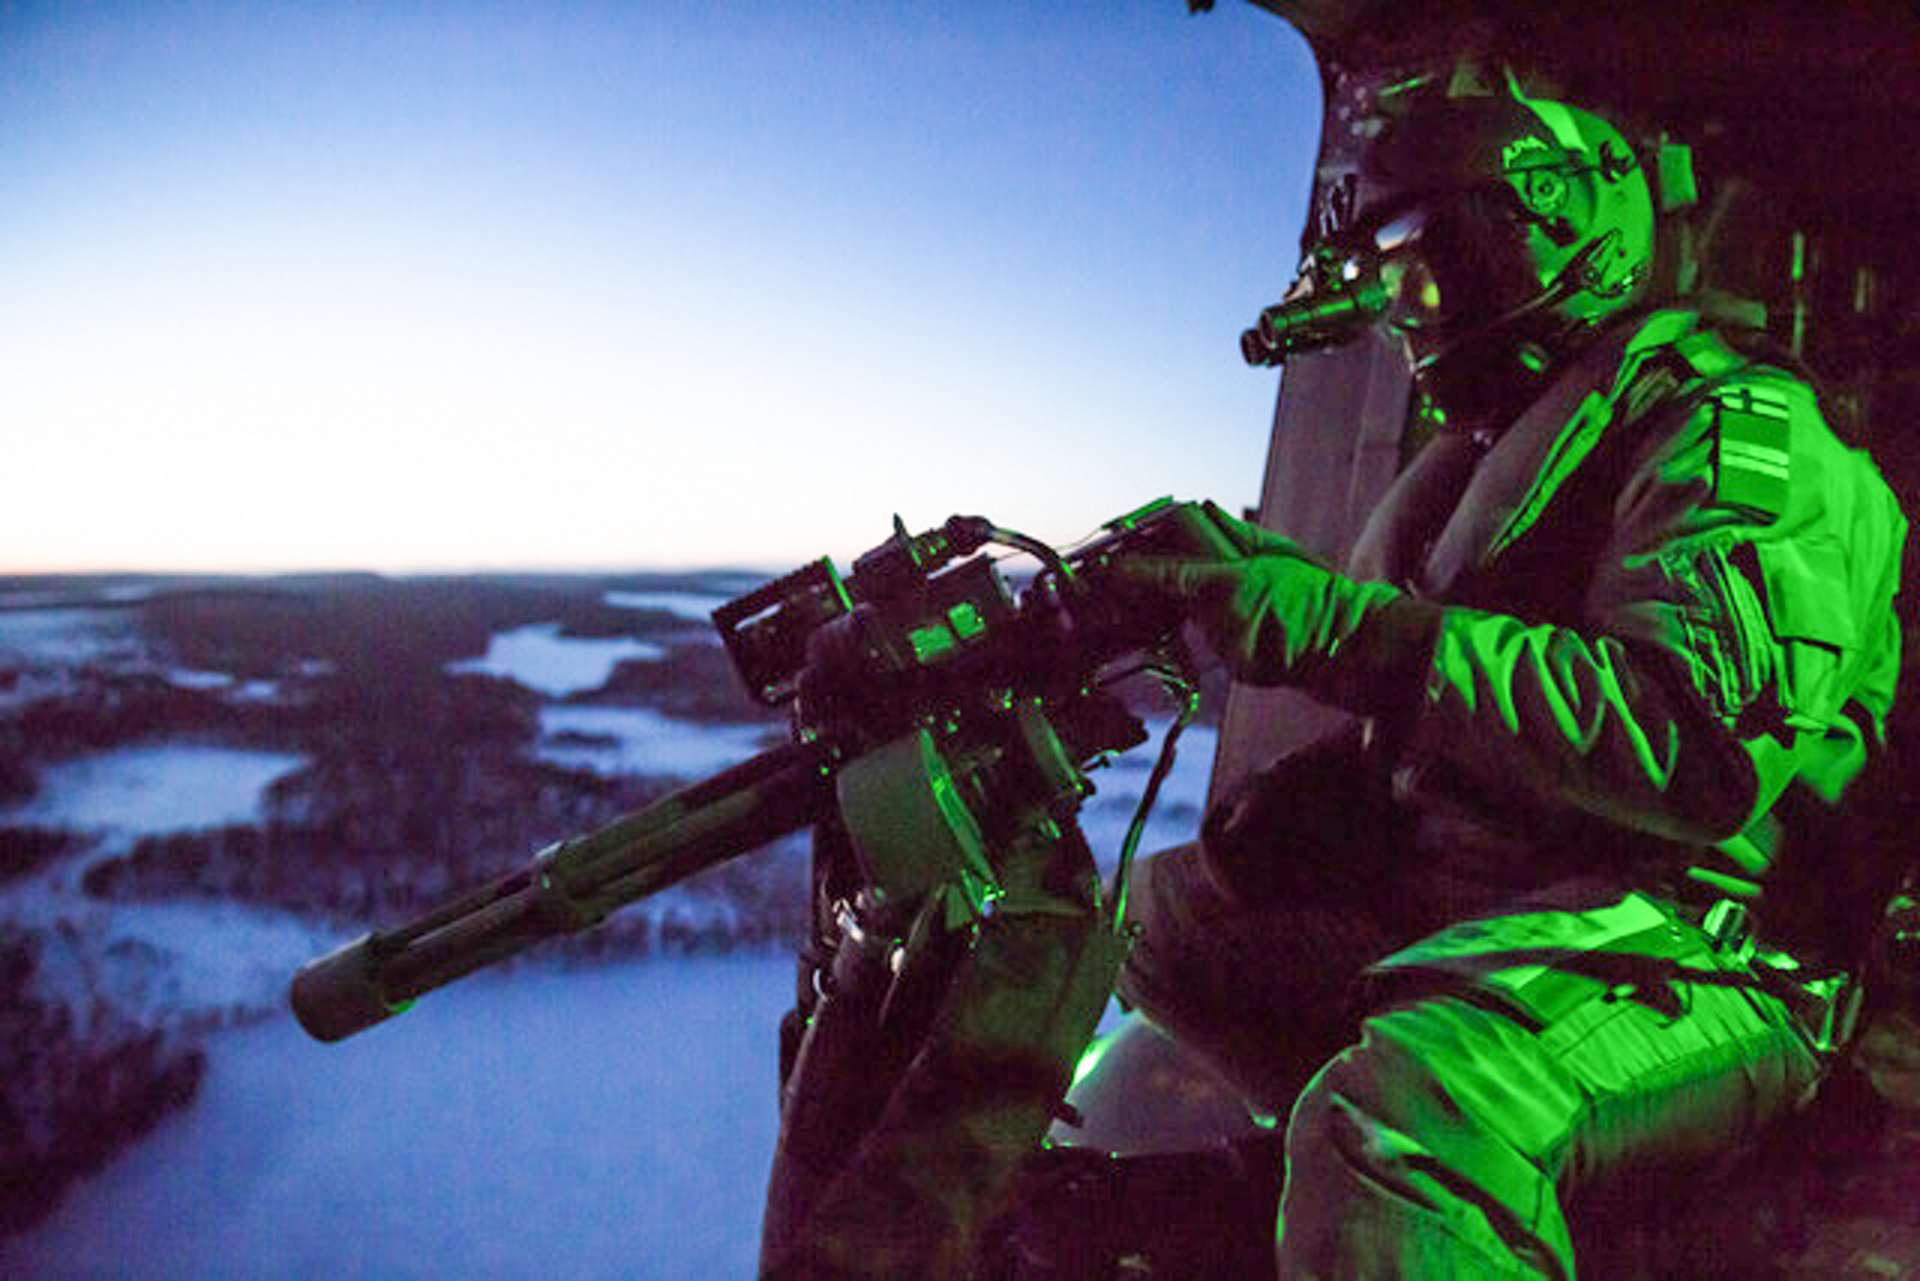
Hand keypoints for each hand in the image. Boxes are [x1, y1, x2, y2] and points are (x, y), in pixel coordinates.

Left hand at [1117, 503, 1421, 703]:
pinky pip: (1217, 641)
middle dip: (1165, 585)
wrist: (1351, 644)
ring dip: (1198, 606)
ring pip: (1195, 620)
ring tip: (1235, 594)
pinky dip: (1222, 627)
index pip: (1169, 576)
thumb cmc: (1319, 594)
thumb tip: (1202, 509)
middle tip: (1162, 572)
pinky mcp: (1238, 669)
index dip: (1135, 572)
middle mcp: (1221, 622)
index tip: (1112, 568)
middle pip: (1175, 597)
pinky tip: (1248, 618)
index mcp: (1230, 587)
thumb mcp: (1278, 553)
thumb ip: (1236, 533)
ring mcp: (1227, 650)